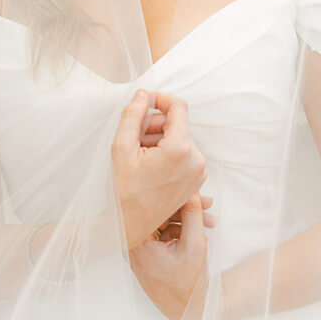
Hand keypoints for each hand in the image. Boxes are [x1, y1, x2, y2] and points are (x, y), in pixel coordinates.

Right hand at [111, 88, 207, 250]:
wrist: (131, 225)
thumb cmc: (124, 189)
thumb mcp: (121, 146)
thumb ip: (133, 115)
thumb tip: (144, 94)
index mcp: (180, 149)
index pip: (178, 108)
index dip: (161, 99)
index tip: (146, 102)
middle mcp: (196, 159)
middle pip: (178, 124)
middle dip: (155, 126)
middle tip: (135, 140)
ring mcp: (199, 172)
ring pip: (180, 138)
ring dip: (160, 140)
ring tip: (141, 157)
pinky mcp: (197, 180)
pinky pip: (185, 153)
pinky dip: (168, 152)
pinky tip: (151, 166)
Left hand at [128, 192, 209, 319]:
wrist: (187, 309)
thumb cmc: (189, 282)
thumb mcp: (195, 244)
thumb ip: (192, 214)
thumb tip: (191, 189)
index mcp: (138, 242)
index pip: (152, 208)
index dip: (173, 195)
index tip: (192, 189)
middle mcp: (134, 244)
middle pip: (157, 213)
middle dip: (184, 207)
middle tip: (208, 203)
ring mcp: (140, 249)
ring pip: (162, 221)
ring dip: (185, 219)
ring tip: (210, 221)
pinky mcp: (147, 252)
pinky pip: (162, 232)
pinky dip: (180, 230)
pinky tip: (199, 232)